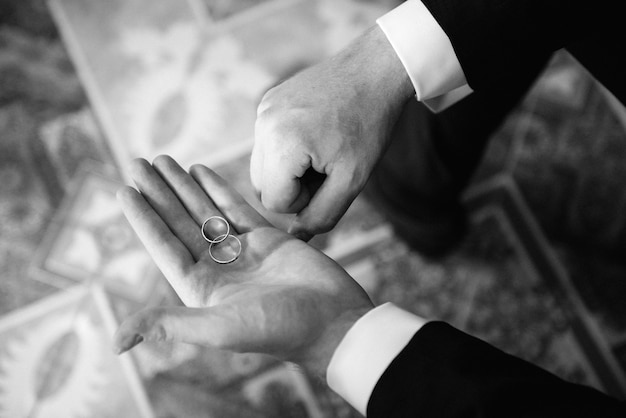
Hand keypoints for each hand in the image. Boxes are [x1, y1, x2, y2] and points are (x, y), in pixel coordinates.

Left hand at [113, 156, 372, 376]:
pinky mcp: (268, 239)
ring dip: (183, 186)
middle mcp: (217, 268)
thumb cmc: (280, 330)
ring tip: (163, 160)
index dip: (143, 218)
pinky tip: (200, 170)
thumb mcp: (220, 329)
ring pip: (205, 211)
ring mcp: (242, 251)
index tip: (124, 189)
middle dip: (158, 193)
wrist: (333, 321)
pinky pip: (235, 208)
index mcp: (201, 288)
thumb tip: (119, 341)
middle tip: (137, 162)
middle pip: (180, 222)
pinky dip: (217, 188)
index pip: (164, 246)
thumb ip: (172, 325)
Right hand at [252, 25, 413, 239]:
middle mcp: (262, 125)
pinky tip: (314, 135)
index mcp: (281, 145)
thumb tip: (296, 235)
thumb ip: (322, 214)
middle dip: (293, 187)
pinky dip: (286, 149)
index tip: (327, 180)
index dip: (304, 201)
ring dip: (288, 170)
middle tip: (326, 169)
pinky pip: (267, 143)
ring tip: (320, 152)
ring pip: (263, 166)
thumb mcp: (352, 180)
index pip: (274, 203)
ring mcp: (262, 111)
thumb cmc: (367, 126)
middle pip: (263, 186)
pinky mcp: (267, 102)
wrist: (373, 72)